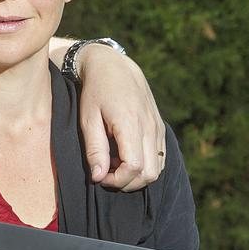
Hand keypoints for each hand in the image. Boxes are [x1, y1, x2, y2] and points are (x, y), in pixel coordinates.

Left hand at [76, 45, 164, 191]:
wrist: (113, 67)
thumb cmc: (95, 92)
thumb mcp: (88, 119)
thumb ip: (95, 150)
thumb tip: (99, 178)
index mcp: (131, 124)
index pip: (135, 167)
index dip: (117, 180)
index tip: (100, 176)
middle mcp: (150, 127)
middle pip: (150, 174)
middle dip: (127, 182)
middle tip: (106, 174)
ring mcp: (158, 128)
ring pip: (158, 168)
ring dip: (137, 175)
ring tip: (114, 164)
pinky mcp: (160, 128)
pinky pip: (160, 157)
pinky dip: (145, 165)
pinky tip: (124, 156)